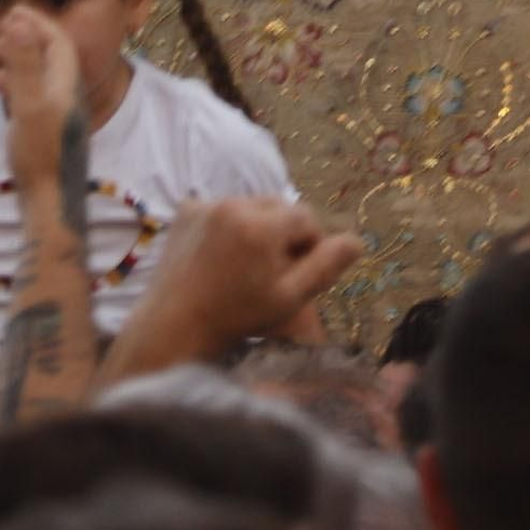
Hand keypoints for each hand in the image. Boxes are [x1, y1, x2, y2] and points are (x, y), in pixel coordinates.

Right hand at [0, 8, 85, 197]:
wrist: (51, 204)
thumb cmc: (40, 156)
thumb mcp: (29, 105)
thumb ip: (25, 64)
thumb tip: (20, 22)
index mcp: (67, 85)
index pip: (58, 42)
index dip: (38, 23)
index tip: (17, 10)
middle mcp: (68, 97)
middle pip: (53, 55)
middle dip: (31, 35)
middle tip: (10, 22)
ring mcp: (60, 115)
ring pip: (43, 74)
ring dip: (25, 56)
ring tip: (4, 47)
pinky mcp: (49, 131)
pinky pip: (36, 93)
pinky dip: (20, 80)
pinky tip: (3, 86)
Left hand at [111, 197, 361, 371]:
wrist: (173, 325)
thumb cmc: (235, 317)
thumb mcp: (288, 298)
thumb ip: (325, 266)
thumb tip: (356, 242)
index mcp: (262, 225)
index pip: (306, 218)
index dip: (311, 244)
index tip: (300, 272)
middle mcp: (235, 204)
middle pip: (279, 207)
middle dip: (284, 233)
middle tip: (276, 269)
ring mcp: (207, 204)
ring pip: (252, 207)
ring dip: (258, 226)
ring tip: (249, 263)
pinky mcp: (187, 210)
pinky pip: (223, 208)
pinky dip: (230, 224)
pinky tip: (224, 255)